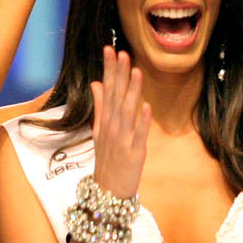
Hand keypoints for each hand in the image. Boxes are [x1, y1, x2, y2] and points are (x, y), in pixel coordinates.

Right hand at [91, 47, 150, 199]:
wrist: (108, 192)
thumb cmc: (107, 161)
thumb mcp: (100, 131)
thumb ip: (100, 107)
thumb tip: (96, 83)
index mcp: (105, 121)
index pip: (107, 90)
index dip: (109, 69)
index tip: (110, 49)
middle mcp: (111, 127)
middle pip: (116, 97)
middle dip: (119, 74)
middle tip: (121, 52)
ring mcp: (122, 140)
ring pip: (127, 112)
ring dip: (131, 91)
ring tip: (135, 71)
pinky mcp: (134, 153)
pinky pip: (138, 134)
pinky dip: (142, 120)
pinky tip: (146, 105)